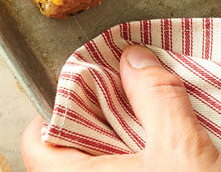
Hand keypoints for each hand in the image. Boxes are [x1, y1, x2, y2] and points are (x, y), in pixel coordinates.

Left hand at [21, 46, 220, 171]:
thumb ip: (154, 97)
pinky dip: (141, 167)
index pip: (38, 138)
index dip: (64, 105)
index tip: (96, 85)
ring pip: (101, 169)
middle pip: (71, 153)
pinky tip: (170, 161)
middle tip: (134, 103)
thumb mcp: (181, 148)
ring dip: (126, 148)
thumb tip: (135, 60)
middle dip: (103, 123)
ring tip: (158, 132)